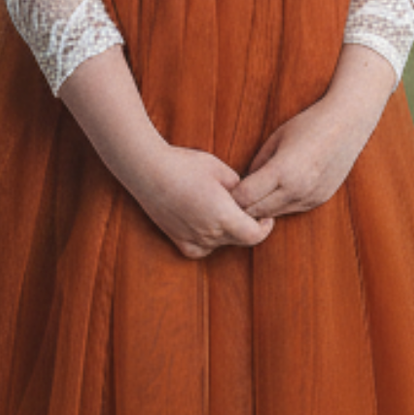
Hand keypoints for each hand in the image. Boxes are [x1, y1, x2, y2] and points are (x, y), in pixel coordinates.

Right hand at [130, 144, 274, 258]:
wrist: (148, 171)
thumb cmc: (185, 165)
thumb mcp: (222, 170)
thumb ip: (241, 188)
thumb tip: (247, 198)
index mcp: (225, 216)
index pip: (256, 235)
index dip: (265, 226)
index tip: (265, 215)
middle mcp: (210, 233)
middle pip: (240, 239)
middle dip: (248, 225)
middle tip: (246, 208)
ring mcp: (193, 239)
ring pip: (222, 243)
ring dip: (229, 231)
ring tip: (223, 210)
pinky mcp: (178, 240)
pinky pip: (201, 249)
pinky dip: (209, 241)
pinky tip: (206, 224)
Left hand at [233, 45, 395, 219]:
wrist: (348, 123)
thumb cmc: (309, 124)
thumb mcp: (276, 138)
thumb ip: (258, 164)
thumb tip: (244, 184)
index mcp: (282, 171)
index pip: (244, 198)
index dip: (230, 197)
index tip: (223, 191)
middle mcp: (297, 189)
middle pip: (256, 212)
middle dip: (242, 207)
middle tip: (231, 199)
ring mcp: (310, 198)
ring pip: (274, 215)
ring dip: (261, 208)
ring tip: (251, 196)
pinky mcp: (319, 200)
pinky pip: (291, 210)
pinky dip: (279, 205)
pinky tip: (276, 191)